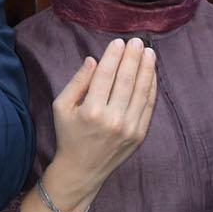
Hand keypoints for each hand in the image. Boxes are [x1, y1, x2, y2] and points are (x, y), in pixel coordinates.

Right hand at [33, 36, 157, 211]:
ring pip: (141, 91)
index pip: (106, 75)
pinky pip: (148, 106)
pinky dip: (151, 88)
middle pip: (126, 80)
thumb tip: (93, 60)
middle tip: (138, 42)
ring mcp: (129, 128)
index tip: (119, 42)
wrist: (82, 170)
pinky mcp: (139, 135)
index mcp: (91, 110)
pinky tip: (151, 74)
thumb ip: (77, 82)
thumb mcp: (61, 107)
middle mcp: (112, 119)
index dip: (113, 56)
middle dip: (133, 58)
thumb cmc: (69, 135)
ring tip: (149, 53)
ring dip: (147, 69)